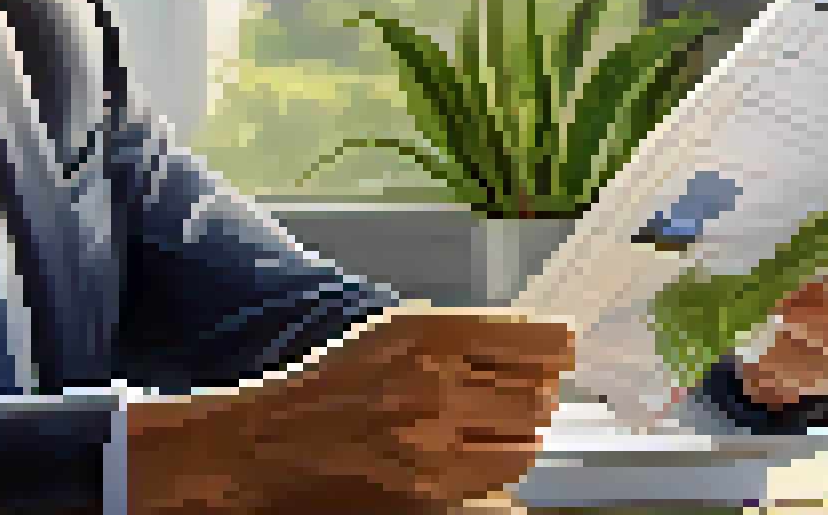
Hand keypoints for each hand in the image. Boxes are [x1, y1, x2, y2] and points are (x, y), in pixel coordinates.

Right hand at [126, 307, 572, 513]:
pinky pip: (501, 484)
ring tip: (481, 429)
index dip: (557, 348)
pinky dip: (496, 473)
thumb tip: (542, 340)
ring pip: (528, 444)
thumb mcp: (397, 334)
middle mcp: (440, 387)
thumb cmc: (331, 386)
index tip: (559, 351)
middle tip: (507, 395)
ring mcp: (438, 445)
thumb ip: (466, 334)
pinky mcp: (433, 493)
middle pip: (541, 395)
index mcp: (432, 336)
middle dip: (533, 395)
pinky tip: (466, 460)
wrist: (268, 445)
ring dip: (517, 437)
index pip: (541, 341)